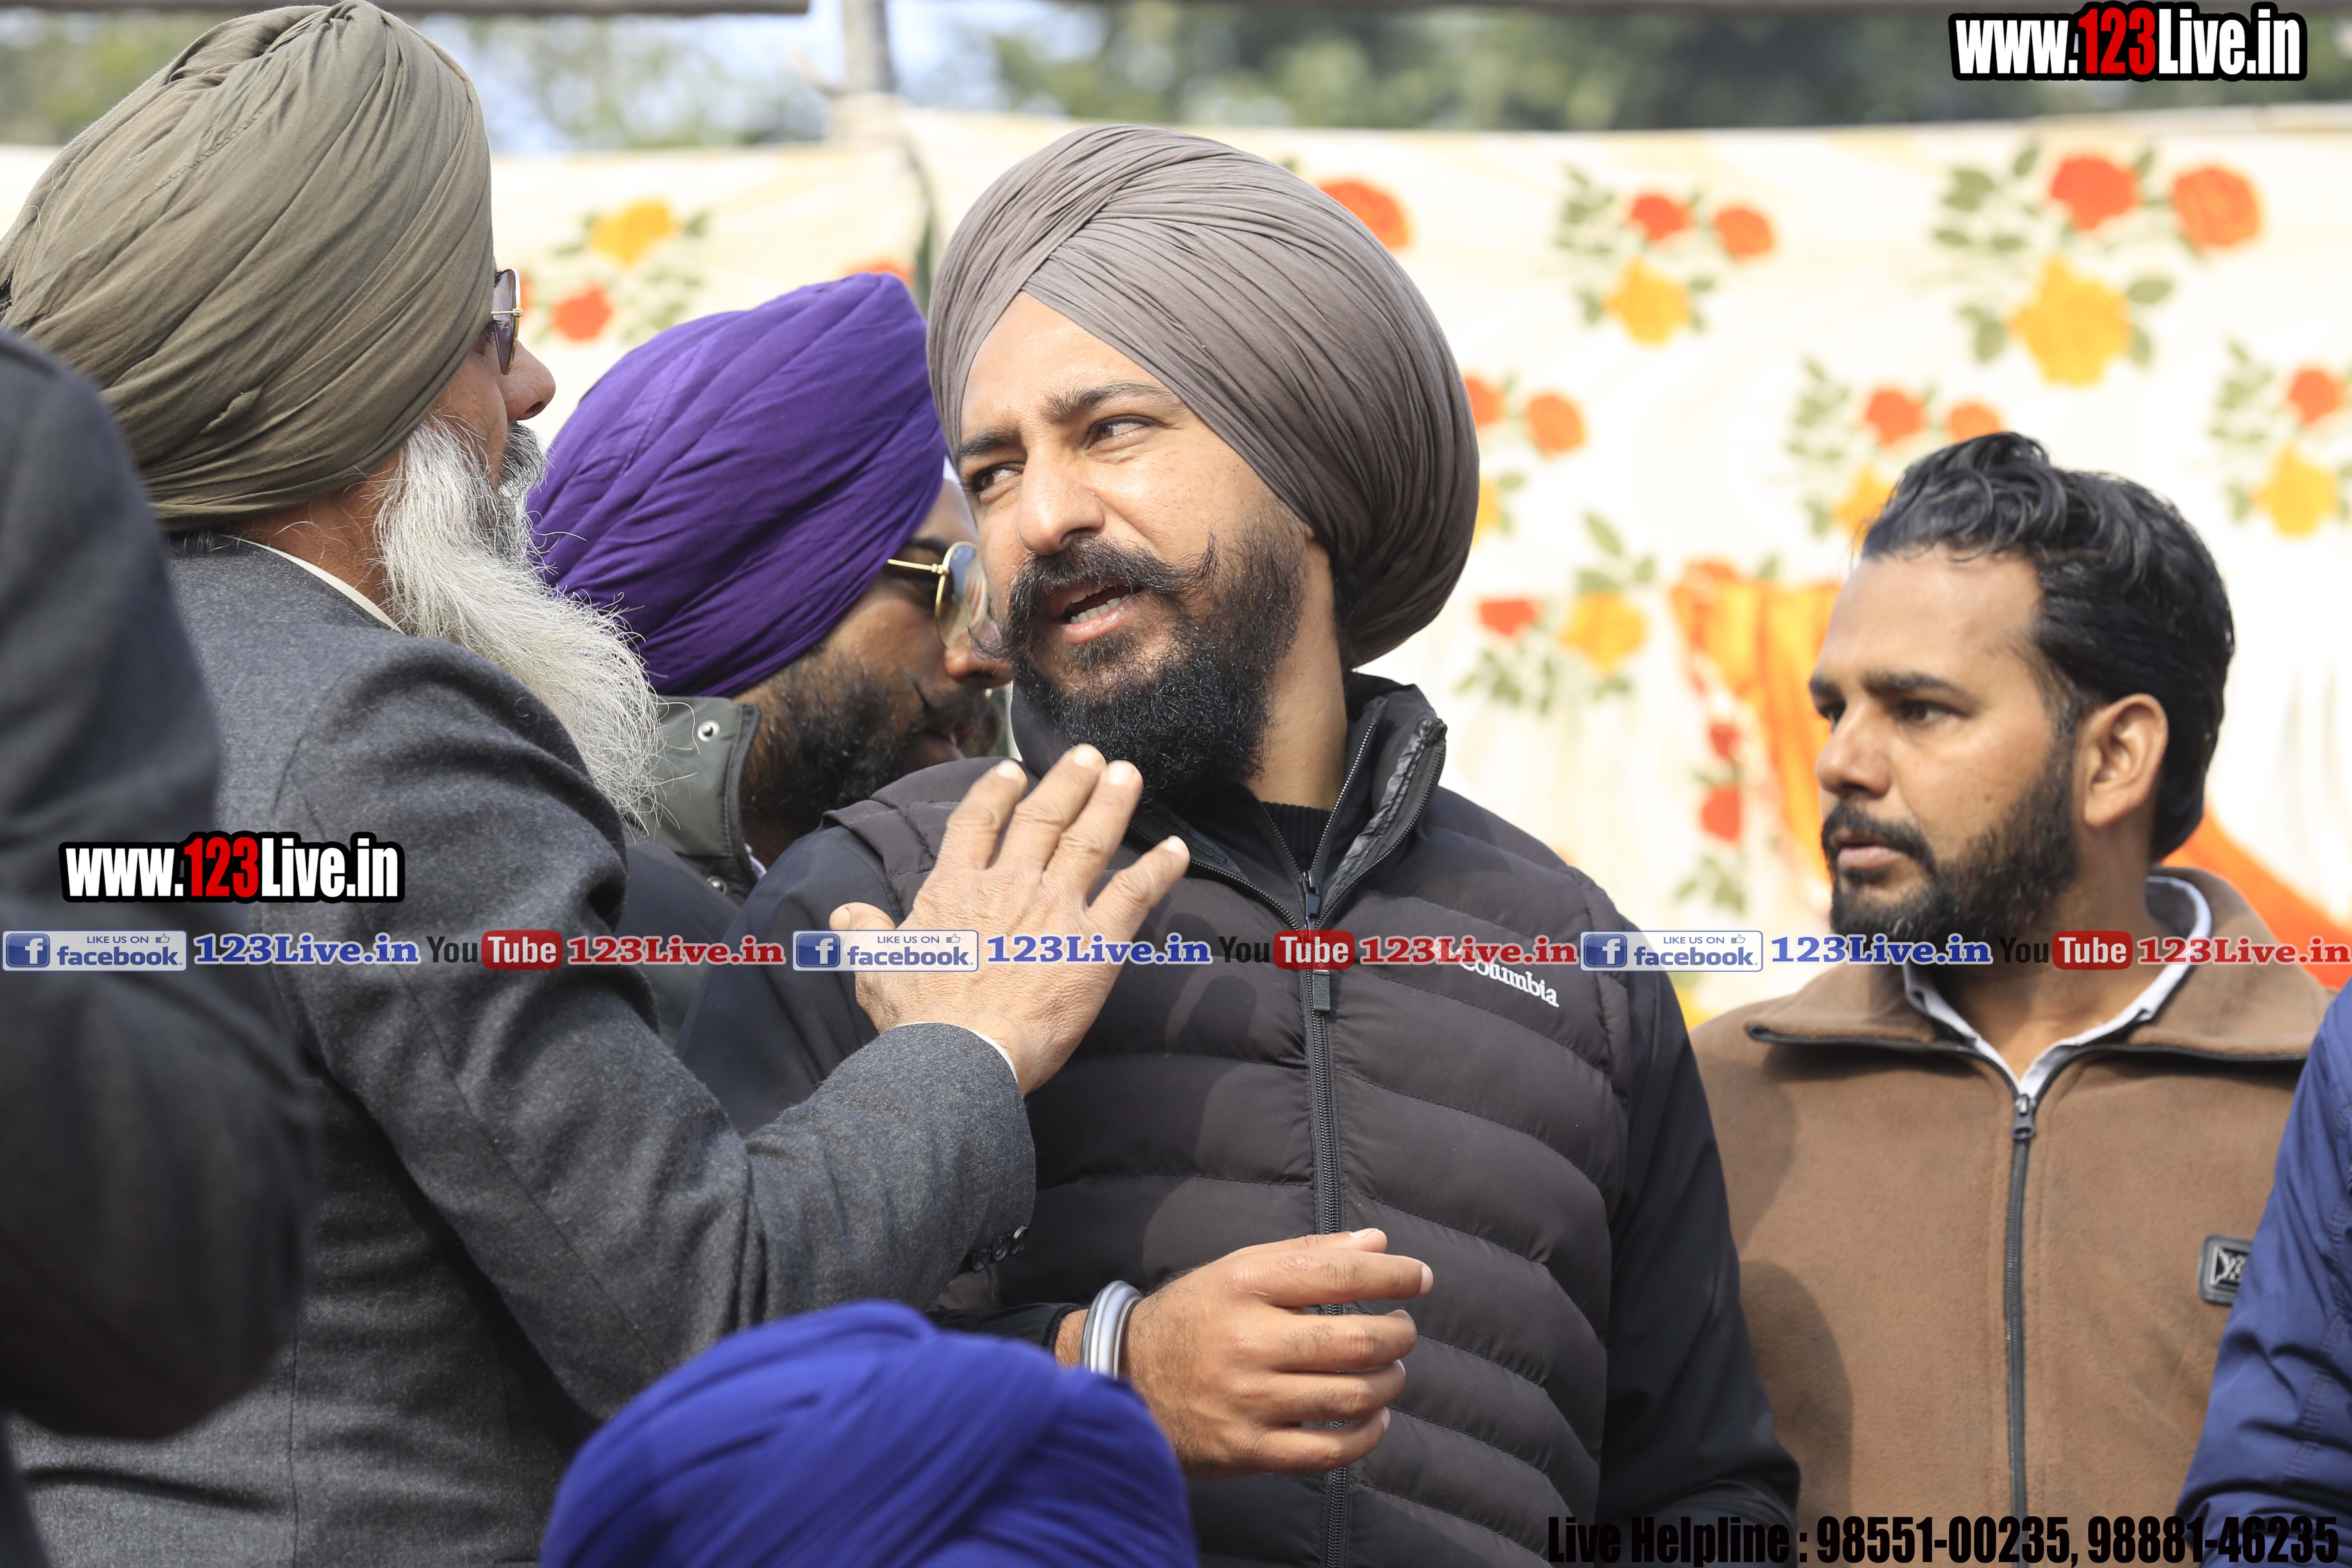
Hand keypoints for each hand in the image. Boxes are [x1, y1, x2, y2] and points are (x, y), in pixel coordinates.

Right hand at [830, 746, 1187, 1093]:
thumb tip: (846, 912)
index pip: (977, 824)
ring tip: (1127, 774)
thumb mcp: (875, 969)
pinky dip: (1158, 870)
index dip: (995, 793)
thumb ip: (865, 933)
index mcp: (956, 890)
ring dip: (1111, 804)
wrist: (962, 1054)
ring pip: (1089, 841)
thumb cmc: (918, 1020)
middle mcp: (1009, 886)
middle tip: (1089, 756)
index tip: (1012, 771)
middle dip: (1067, 782)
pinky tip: (1177, 849)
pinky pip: (1133, 895)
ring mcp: (1055, 910)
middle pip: (1042, 818)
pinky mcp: (1095, 945)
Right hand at [1058, 1229, 1431, 1476]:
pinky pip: (1329, 1450)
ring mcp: (1248, 1399)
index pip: (1338, 1273)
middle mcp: (1247, 1340)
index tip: (1419, 1277)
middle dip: (1397, 1334)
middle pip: (1355, 1340)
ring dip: (1388, 1382)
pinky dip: (1366, 1435)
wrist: (1125, 1379)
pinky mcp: (1249, 1448)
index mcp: (1244, 1285)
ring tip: (1390, 1371)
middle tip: (1404, 1329)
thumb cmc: (1194, 1318)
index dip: (1392, 1275)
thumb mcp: (1238, 1269)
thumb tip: (1378, 1244)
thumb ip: (1309, 1254)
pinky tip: (1374, 1418)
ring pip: (1351, 1396)